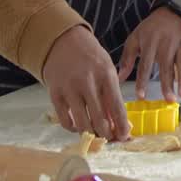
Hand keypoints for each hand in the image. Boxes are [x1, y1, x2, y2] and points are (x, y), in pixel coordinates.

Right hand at [43, 25, 129, 141]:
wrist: (64, 41)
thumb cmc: (91, 57)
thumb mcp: (107, 69)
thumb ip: (111, 94)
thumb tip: (117, 122)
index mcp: (106, 75)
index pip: (116, 106)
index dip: (122, 124)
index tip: (125, 136)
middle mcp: (87, 82)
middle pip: (99, 118)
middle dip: (106, 133)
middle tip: (110, 139)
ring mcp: (69, 88)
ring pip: (82, 122)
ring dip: (90, 133)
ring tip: (96, 135)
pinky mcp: (55, 93)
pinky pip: (64, 119)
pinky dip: (73, 128)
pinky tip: (79, 127)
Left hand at [116, 8, 180, 102]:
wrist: (172, 13)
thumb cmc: (150, 29)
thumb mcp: (135, 39)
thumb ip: (127, 59)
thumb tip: (118, 78)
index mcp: (150, 42)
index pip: (145, 64)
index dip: (143, 80)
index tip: (141, 96)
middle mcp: (166, 44)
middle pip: (167, 66)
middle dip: (168, 83)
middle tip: (169, 99)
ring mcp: (180, 45)